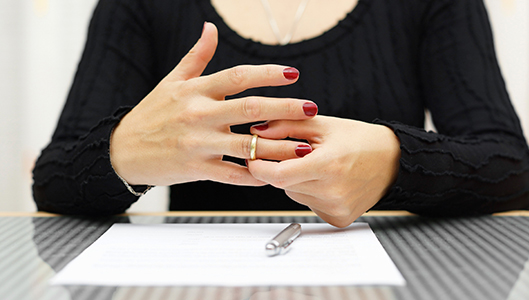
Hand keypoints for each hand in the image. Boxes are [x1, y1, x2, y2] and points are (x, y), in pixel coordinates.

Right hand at [110, 22, 316, 186]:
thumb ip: (196, 56)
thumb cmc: (151, 114)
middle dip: (284, 108)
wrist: (122, 151)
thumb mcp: (171, 82)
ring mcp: (198, 144)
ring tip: (303, 148)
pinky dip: (252, 176)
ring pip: (246, 146)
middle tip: (311, 108)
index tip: (293, 74)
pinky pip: (231, 175)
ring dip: (278, 148)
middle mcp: (198, 115)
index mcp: (195, 91)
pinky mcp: (196, 169)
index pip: (237, 76)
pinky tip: (272, 176)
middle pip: (249, 109)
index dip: (267, 73)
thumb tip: (210, 27)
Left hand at [248, 116, 400, 226]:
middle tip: (295, 155)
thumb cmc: (360, 140)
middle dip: (281, 169)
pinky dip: (310, 193)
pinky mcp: (339, 219)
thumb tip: (256, 131)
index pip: (277, 175)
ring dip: (296, 181)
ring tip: (318, 166)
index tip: (254, 158)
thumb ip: (286, 125)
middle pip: (283, 184)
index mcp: (328, 165)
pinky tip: (328, 181)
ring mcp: (336, 208)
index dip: (259, 167)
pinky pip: (309, 205)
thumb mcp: (323, 125)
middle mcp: (332, 191)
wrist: (394, 162)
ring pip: (294, 195)